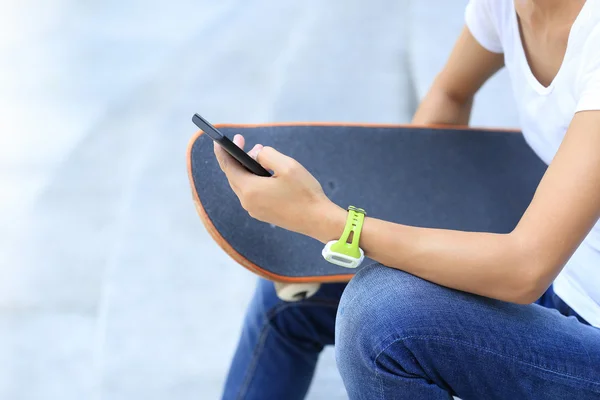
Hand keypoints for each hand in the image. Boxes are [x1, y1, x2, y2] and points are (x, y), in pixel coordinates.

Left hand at [214, 134, 343, 238]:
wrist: (318, 220)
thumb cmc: (304, 192)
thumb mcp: (287, 165)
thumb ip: (267, 154)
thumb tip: (256, 155)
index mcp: (249, 190)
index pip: (228, 167)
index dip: (223, 152)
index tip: (220, 139)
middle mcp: (247, 202)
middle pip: (234, 176)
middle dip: (237, 158)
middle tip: (244, 142)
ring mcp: (255, 210)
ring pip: (243, 185)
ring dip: (247, 169)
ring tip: (259, 155)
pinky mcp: (263, 214)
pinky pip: (252, 193)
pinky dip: (254, 180)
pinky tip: (265, 173)